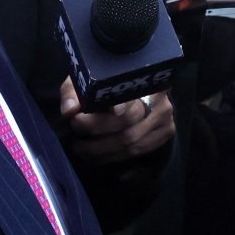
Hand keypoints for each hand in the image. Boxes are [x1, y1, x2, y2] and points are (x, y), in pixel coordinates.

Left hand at [58, 78, 173, 163]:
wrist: (133, 89)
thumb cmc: (105, 83)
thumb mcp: (86, 80)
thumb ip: (73, 92)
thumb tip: (69, 111)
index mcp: (141, 77)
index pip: (129, 94)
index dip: (117, 107)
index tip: (94, 115)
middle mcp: (158, 97)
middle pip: (128, 122)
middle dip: (96, 130)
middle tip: (75, 132)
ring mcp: (165, 116)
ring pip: (132, 142)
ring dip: (101, 150)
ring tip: (80, 148)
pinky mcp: (165, 133)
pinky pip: (138, 151)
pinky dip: (113, 157)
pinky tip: (95, 156)